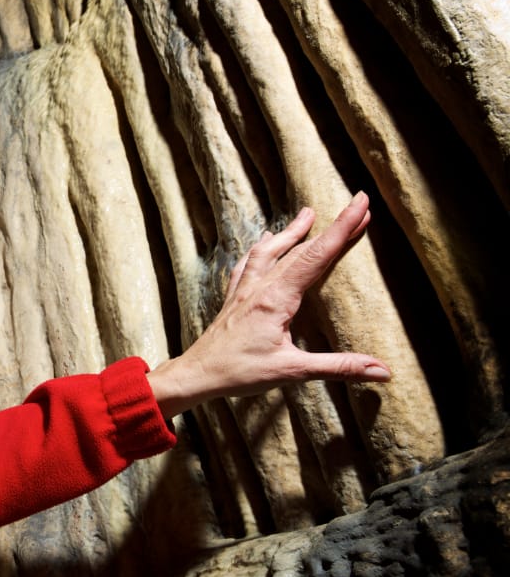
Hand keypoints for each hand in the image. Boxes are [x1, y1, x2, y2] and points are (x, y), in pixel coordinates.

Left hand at [146, 191, 390, 418]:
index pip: (317, 256)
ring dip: (291, 232)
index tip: (361, 202)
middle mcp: (259, 288)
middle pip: (300, 250)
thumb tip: (382, 371)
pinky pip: (248, 265)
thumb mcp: (292, 371)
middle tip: (355, 206)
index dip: (342, 227)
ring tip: (307, 214)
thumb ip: (338, 367)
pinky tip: (263, 241)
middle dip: (329, 227)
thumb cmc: (239, 373)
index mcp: (276, 299)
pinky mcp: (233, 299)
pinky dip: (260, 249)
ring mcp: (243, 291)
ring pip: (269, 251)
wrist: (196, 375)